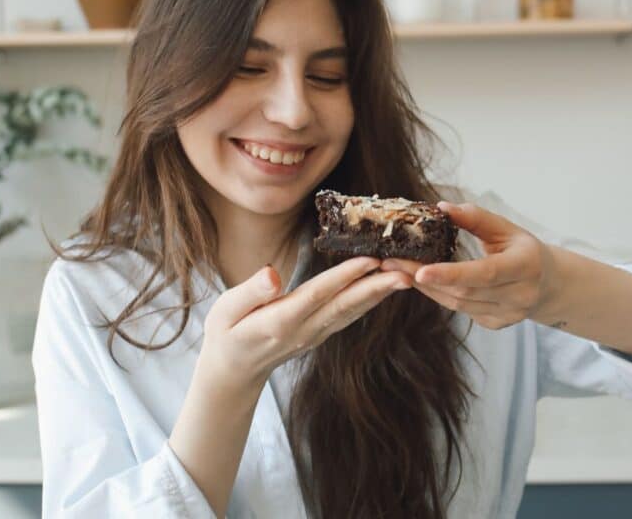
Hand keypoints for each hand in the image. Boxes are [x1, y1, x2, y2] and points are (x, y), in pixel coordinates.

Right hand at [201, 257, 411, 392]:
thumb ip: (250, 292)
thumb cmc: (226, 334)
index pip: (318, 295)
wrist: (234, 372)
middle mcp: (305, 330)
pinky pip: (349, 315)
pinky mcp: (322, 333)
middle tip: (406, 271)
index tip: (369, 260)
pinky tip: (386, 288)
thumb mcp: (225, 311)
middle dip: (377, 287)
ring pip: (353, 311)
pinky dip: (370, 300)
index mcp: (280, 322)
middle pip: (345, 305)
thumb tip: (272, 274)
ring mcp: (316, 335)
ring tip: (406, 276)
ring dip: (380, 294)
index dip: (344, 277)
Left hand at [381, 202, 561, 329]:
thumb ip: (475, 217)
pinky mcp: (494, 324)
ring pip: (457, 304)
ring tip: (398, 269)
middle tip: (391, 262)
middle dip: (423, 277)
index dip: (451, 273)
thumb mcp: (505, 228)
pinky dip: (439, 294)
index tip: (420, 269)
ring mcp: (507, 314)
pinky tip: (422, 280)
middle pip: (463, 292)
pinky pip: (459, 310)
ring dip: (426, 287)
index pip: (484, 273)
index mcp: (525, 266)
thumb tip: (442, 207)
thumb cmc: (523, 249)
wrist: (547, 283)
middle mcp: (519, 295)